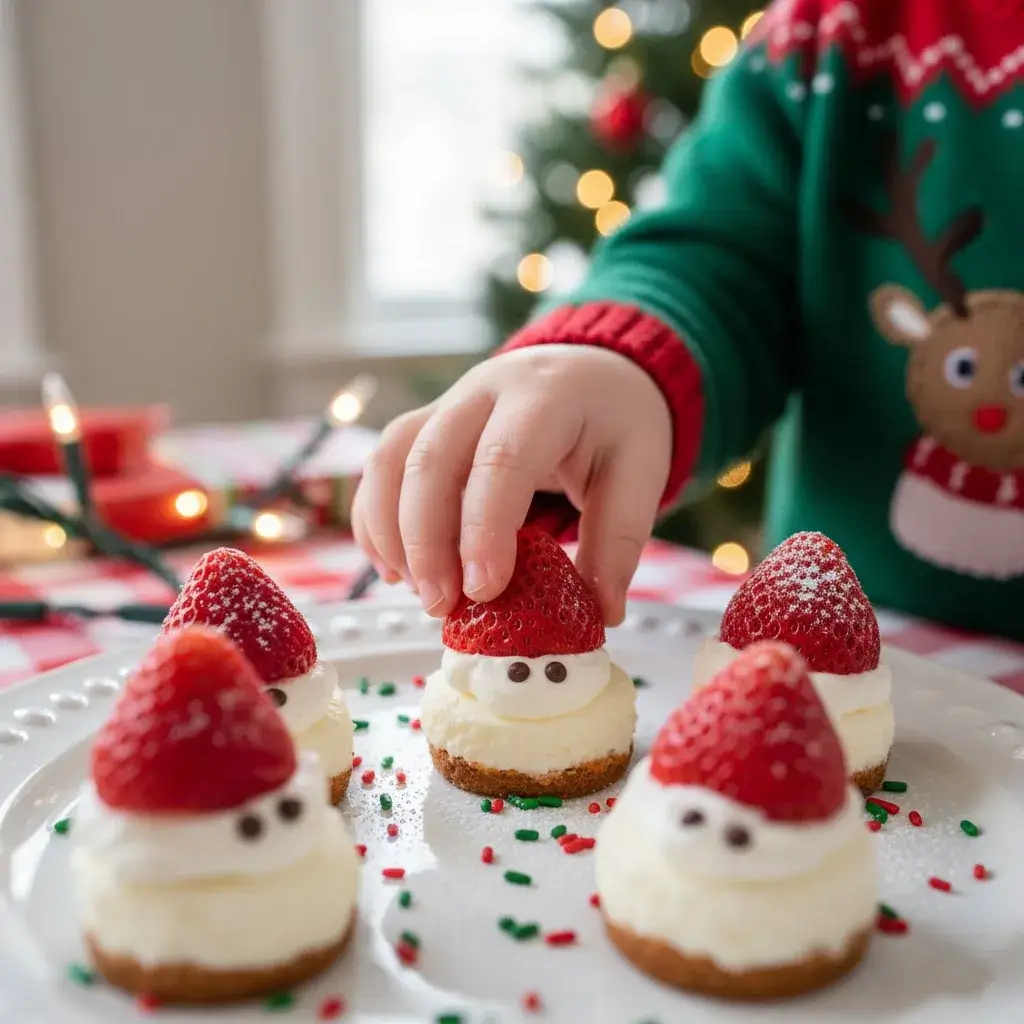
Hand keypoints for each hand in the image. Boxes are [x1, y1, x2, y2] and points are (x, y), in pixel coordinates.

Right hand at [351, 344, 671, 624]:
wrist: (592, 369)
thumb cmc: (614, 420)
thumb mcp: (640, 471)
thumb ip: (618, 540)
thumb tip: (601, 613)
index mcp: (545, 397)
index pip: (502, 460)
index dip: (483, 528)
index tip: (483, 590)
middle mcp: (484, 392)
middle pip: (430, 459)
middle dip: (426, 541)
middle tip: (443, 606)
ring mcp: (446, 405)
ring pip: (392, 460)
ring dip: (392, 534)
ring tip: (420, 593)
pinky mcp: (425, 426)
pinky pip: (381, 468)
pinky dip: (376, 521)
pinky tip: (396, 569)